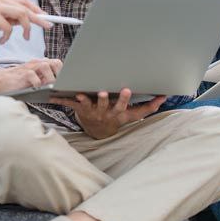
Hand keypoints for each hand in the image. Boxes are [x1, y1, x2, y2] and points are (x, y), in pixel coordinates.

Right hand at [0, 0, 50, 43]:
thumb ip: (10, 19)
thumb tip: (27, 21)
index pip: (24, 1)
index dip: (37, 10)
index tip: (47, 19)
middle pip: (25, 7)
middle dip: (39, 18)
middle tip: (47, 27)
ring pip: (21, 14)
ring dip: (26, 28)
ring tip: (25, 37)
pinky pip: (8, 26)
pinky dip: (8, 36)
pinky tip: (1, 41)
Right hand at [0, 58, 62, 92]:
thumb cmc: (17, 81)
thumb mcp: (33, 79)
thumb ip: (44, 80)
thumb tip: (58, 89)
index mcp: (40, 64)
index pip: (57, 63)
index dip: (64, 72)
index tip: (67, 82)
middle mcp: (36, 64)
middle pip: (54, 62)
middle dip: (59, 73)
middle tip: (59, 84)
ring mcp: (28, 68)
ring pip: (45, 66)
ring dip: (50, 77)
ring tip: (50, 86)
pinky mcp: (21, 74)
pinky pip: (32, 75)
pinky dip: (36, 82)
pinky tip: (36, 88)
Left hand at [50, 89, 165, 139]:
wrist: (98, 131)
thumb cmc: (117, 118)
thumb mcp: (133, 115)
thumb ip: (148, 107)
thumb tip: (165, 97)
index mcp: (118, 113)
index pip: (124, 106)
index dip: (125, 99)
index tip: (127, 89)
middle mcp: (106, 113)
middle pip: (107, 105)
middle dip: (105, 99)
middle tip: (105, 92)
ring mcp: (92, 112)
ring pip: (89, 105)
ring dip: (86, 100)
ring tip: (83, 95)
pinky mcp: (80, 109)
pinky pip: (70, 104)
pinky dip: (62, 100)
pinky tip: (54, 97)